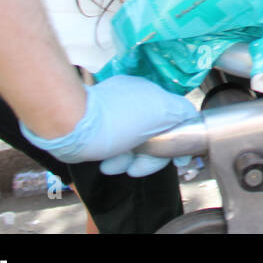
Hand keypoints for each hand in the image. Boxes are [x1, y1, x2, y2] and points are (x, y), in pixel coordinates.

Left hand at [20, 76, 198, 176]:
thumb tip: (192, 117)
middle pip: (156, 136)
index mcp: (151, 94)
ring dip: (129, 160)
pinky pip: (117, 147)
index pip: (176, 118)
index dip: (178, 141)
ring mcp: (116, 116)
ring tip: (114, 163)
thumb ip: (182, 112)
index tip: (178, 161)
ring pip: (135, 145)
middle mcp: (135, 103)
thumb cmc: (115, 121)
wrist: (71, 127)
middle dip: (149, 156)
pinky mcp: (99, 129)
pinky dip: (114, 157)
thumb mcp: (160, 111)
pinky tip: (106, 162)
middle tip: (136, 168)